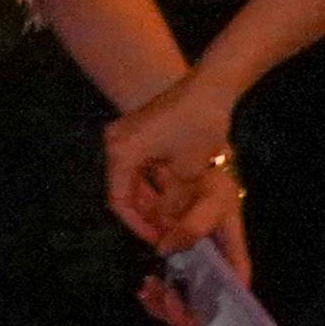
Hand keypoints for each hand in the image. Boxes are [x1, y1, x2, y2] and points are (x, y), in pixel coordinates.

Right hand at [100, 77, 237, 254]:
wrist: (211, 85)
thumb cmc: (198, 126)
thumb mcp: (188, 172)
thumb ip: (173, 204)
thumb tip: (168, 229)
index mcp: (121, 154)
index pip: (119, 201)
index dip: (138, 225)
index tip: (158, 240)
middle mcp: (114, 143)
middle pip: (122, 189)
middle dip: (144, 213)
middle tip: (167, 230)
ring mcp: (123, 134)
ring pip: (130, 178)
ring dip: (149, 198)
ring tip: (171, 216)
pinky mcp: (135, 129)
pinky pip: (136, 164)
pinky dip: (151, 181)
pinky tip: (170, 193)